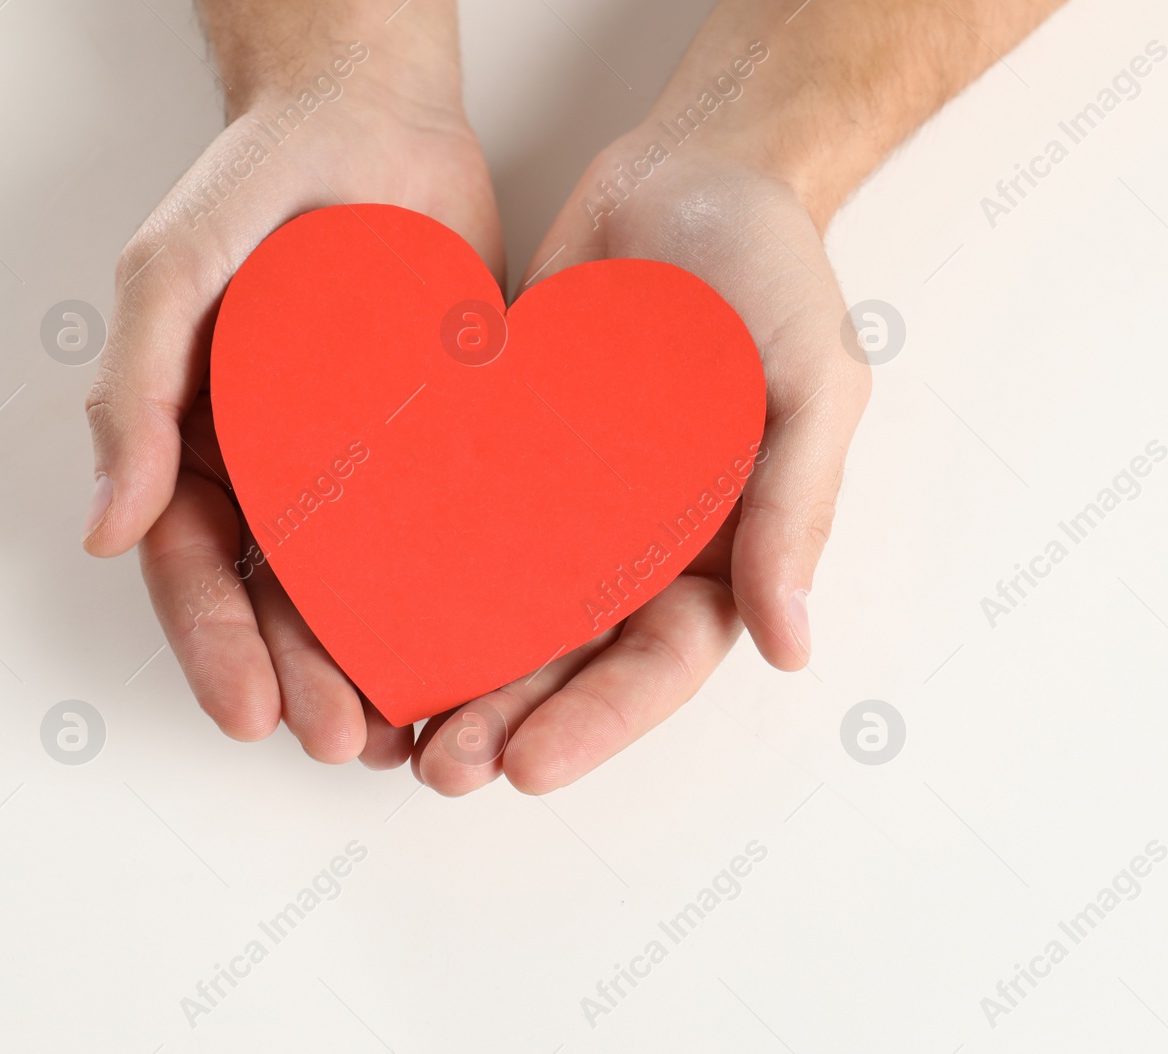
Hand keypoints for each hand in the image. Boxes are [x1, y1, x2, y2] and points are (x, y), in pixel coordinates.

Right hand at [83, 7, 502, 767]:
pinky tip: (494, 650)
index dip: (217, 647)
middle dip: (311, 680)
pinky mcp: (446, 447)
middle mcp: (283, 472)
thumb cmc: (256, 185)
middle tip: (351, 743)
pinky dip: (467, 595)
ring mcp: (367, 466)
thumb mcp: (171, 274)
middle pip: (287, 602)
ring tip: (419, 732)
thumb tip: (107, 528)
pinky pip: (454, 531)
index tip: (252, 714)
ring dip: (387, 666)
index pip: (197, 570)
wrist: (375, 121)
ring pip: (372, 588)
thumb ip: (136, 391)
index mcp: (203, 449)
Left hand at [410, 131, 869, 794]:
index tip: (530, 764)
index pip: (661, 662)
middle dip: (509, 720)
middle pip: (571, 659)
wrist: (691, 172)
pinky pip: (454, 524)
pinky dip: (410, 575)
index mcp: (722, 550)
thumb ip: (795, 509)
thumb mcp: (815, 385)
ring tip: (389, 727)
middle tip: (443, 765)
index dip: (599, 720)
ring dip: (451, 674)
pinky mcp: (503, 452)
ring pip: (502, 612)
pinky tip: (352, 615)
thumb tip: (790, 645)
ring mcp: (566, 502)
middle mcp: (639, 544)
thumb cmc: (775, 271)